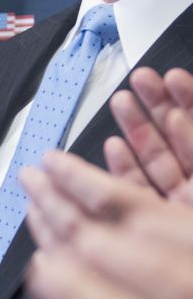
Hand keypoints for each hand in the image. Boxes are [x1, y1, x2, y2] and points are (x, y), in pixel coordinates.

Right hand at [105, 66, 192, 201]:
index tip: (173, 77)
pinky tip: (114, 146)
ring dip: (136, 126)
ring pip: (155, 158)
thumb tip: (176, 116)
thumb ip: (192, 142)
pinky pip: (138, 187)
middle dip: (156, 102)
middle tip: (141, 79)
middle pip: (176, 134)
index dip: (188, 97)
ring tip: (121, 101)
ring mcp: (176, 202)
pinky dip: (123, 166)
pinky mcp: (152, 220)